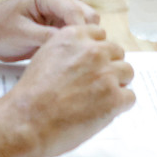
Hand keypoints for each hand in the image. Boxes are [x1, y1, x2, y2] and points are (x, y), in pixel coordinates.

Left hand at [0, 0, 97, 61]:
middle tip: (77, 55)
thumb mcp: (22, 34)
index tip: (81, 50)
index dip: (80, 30)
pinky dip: (75, 43)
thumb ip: (47, 36)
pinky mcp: (59, 23)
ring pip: (85, 24)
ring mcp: (59, 11)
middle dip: (85, 34)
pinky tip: (67, 55)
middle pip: (86, 15)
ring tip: (72, 56)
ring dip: (81, 39)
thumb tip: (72, 43)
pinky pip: (76, 33)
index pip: (74, 10)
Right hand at [4, 24, 135, 156]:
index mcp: (74, 37)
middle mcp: (93, 51)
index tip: (92, 64)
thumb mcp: (45, 57)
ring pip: (127, 72)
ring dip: (117, 85)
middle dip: (109, 67)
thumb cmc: (31, 96)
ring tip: (99, 99)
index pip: (100, 35)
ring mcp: (106, 74)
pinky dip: (119, 106)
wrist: (27, 121)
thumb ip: (68, 52)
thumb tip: (83, 60)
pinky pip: (130, 97)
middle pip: (117, 52)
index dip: (97, 52)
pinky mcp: (114, 97)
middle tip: (96, 85)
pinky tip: (103, 112)